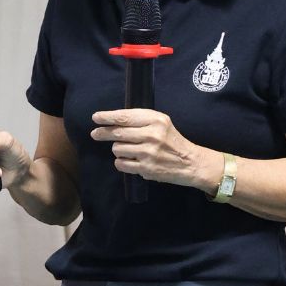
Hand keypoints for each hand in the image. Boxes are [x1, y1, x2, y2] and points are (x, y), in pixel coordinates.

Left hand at [91, 109, 216, 189]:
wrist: (189, 162)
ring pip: (117, 149)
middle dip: (103, 133)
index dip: (107, 117)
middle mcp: (152, 135)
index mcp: (156, 120)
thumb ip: (141, 120)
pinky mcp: (146, 168)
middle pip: (118, 133)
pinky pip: (121, 164)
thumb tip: (113, 120)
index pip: (125, 117)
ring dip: (117, 149)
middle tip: (95, 134)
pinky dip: (121, 162)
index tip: (96, 117)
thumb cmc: (172, 140)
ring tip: (128, 149)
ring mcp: (148, 153)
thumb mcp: (161, 123)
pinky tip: (129, 160)